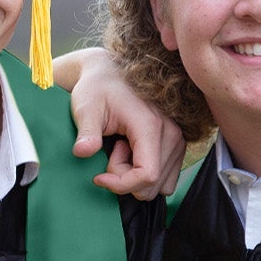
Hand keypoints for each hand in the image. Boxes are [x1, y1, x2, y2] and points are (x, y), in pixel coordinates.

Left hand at [58, 47, 184, 199]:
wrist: (110, 75)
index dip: (121, 184)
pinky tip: (131, 152)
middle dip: (125, 178)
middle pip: (151, 183)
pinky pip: (164, 178)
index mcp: (150, 125)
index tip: (98, 177)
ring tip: (120, 147)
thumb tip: (83, 151)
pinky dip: (144, 174)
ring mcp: (177, 140)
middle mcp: (172, 133)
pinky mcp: (176, 145)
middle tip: (112, 150)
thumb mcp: (85, 108)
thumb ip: (86, 131)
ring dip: (134, 175)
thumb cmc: (97, 89)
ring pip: (158, 184)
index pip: (147, 175)